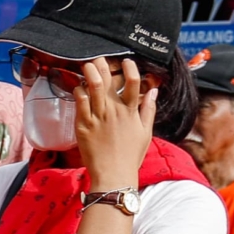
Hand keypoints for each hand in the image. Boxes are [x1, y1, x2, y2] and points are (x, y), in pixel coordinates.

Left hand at [74, 57, 156, 190]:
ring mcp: (98, 117)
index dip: (130, 67)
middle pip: (108, 80)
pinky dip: (79, 91)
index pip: (133, 82)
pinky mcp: (83, 125)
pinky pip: (80, 102)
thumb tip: (154, 90)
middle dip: (103, 65)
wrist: (113, 175)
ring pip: (92, 87)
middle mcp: (114, 111)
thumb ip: (149, 110)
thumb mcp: (145, 132)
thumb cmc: (130, 156)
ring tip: (87, 66)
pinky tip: (79, 87)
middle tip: (99, 59)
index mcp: (130, 112)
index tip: (126, 61)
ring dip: (89, 72)